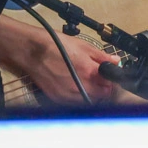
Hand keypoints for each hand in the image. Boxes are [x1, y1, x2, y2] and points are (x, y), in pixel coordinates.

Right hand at [0, 20, 114, 103]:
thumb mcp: (83, 46)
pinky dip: (78, 96)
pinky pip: (74, 102)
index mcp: (88, 72)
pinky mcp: (58, 99)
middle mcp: (79, 87)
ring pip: (88, 101)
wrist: (32, 51)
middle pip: (101, 95)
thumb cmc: (56, 45)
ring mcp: (68, 95)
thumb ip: (101, 57)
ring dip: (91, 93)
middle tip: (98, 78)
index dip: (111, 80)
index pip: (110, 85)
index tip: (109, 76)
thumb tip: (116, 61)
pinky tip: (74, 85)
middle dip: (103, 87)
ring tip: (85, 80)